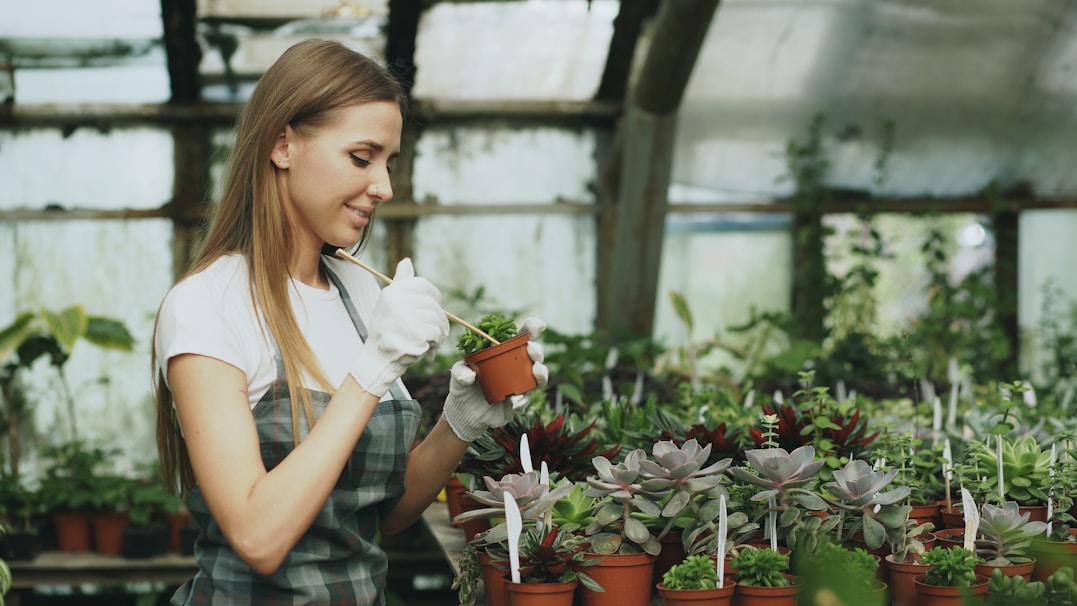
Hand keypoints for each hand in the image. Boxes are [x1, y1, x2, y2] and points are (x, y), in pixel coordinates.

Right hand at [349, 258, 448, 396]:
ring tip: (425, 341)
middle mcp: (397, 301)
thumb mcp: (389, 303)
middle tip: (431, 332)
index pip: (424, 285)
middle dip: (437, 319)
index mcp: (392, 292)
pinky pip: (436, 333)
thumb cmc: (386, 332)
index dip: (433, 297)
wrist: (378, 361)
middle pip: (433, 304)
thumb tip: (407, 261)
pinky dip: (434, 343)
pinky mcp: (416, 333)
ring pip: (436, 319)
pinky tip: (424, 348)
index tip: (432, 309)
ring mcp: (406, 317)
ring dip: (436, 333)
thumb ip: (401, 282)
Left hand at [442, 317, 548, 441]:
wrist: (464, 414)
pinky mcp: (517, 403)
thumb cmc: (463, 387)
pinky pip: (525, 400)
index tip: (538, 326)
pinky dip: (521, 400)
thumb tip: (469, 376)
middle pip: (535, 355)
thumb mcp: (457, 374)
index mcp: (503, 353)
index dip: (532, 329)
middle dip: (538, 351)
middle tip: (531, 351)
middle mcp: (515, 367)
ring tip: (535, 370)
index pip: (521, 338)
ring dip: (541, 373)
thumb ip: (460, 371)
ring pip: (538, 377)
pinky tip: (514, 401)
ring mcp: (519, 385)